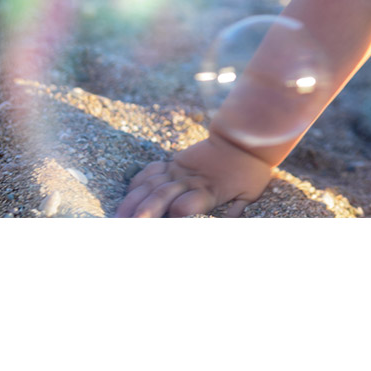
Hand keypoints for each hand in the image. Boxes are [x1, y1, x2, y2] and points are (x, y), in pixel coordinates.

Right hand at [114, 131, 275, 217]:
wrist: (243, 140)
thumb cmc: (249, 172)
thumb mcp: (250, 194)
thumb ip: (235, 213)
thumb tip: (225, 230)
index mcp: (210, 189)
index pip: (188, 204)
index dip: (176, 215)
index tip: (164, 228)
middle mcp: (190, 178)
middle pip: (163, 194)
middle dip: (146, 210)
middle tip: (131, 225)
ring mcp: (179, 169)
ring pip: (152, 184)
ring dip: (135, 200)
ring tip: (120, 217)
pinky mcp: (173, 162)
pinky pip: (151, 171)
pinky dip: (138, 182)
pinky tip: (127, 195)